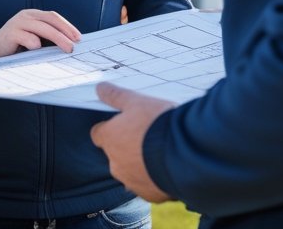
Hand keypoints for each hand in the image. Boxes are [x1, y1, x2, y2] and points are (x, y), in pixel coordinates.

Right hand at [0, 9, 81, 59]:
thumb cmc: (17, 46)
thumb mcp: (34, 39)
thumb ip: (47, 39)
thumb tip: (69, 45)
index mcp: (33, 15)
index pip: (53, 17)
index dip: (67, 26)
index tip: (78, 38)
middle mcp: (26, 16)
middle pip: (50, 21)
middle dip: (64, 33)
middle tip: (74, 46)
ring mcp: (17, 23)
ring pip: (40, 27)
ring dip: (56, 38)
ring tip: (66, 48)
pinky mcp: (9, 33)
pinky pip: (24, 36)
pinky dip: (32, 41)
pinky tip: (38, 48)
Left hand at [89, 83, 174, 202]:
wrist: (184, 154)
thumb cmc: (158, 125)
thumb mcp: (136, 102)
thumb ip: (116, 96)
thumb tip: (99, 88)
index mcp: (110, 140)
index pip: (98, 134)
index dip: (110, 127)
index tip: (122, 123)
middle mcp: (116, 163)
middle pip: (115, 154)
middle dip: (128, 146)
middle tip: (147, 135)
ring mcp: (132, 181)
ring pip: (131, 171)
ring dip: (141, 163)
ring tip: (160, 150)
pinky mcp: (149, 194)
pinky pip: (148, 185)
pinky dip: (155, 177)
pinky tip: (167, 165)